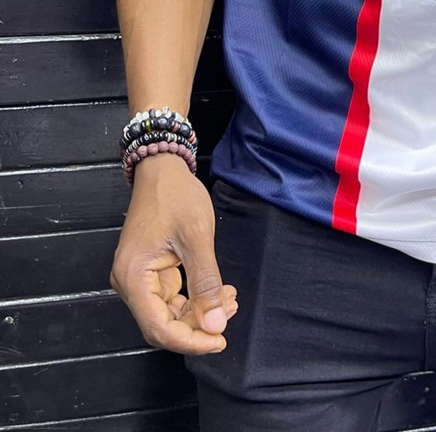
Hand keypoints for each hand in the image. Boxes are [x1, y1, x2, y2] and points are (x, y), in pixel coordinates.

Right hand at [110, 154, 237, 354]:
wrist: (162, 169)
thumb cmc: (175, 196)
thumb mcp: (197, 236)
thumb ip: (206, 282)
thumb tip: (216, 324)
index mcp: (133, 277)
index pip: (158, 328)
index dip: (190, 341)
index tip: (219, 340)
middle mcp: (130, 283)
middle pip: (163, 325)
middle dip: (198, 326)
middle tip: (230, 312)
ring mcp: (139, 278)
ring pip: (170, 313)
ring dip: (200, 312)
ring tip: (230, 298)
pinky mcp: (151, 272)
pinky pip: (173, 297)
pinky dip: (196, 298)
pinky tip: (220, 291)